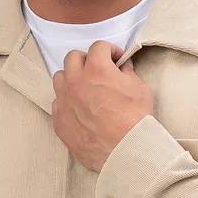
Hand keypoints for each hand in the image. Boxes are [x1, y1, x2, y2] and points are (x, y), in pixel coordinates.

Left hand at [51, 39, 151, 171]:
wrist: (124, 151)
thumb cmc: (135, 120)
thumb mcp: (140, 89)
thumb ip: (128, 74)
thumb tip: (122, 69)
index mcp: (96, 69)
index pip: (98, 46)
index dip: (110, 50)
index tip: (116, 59)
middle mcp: (75, 81)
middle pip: (73, 58)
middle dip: (87, 60)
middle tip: (98, 70)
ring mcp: (64, 101)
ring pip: (60, 78)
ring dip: (71, 78)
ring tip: (84, 88)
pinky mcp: (59, 120)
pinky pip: (57, 102)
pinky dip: (67, 101)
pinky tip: (79, 109)